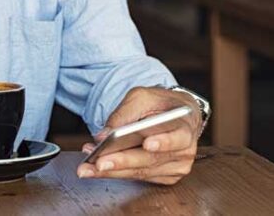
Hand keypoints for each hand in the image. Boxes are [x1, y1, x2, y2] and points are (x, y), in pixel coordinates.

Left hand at [77, 86, 201, 184]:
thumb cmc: (160, 104)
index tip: (147, 144)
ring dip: (112, 170)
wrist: (176, 115)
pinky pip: (138, 177)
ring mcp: (176, 166)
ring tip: (88, 166)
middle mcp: (184, 150)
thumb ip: (124, 113)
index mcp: (185, 126)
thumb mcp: (142, 97)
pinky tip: (97, 167)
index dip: (163, 142)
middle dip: (123, 161)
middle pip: (151, 159)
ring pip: (141, 172)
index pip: (177, 137)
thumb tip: (104, 136)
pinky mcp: (165, 176)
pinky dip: (117, 172)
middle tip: (99, 163)